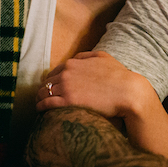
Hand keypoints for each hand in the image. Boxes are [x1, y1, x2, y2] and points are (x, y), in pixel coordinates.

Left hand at [37, 51, 158, 122]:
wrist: (128, 92)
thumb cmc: (118, 76)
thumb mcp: (103, 57)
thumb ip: (87, 56)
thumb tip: (76, 58)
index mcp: (73, 63)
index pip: (54, 72)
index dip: (52, 80)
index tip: (52, 87)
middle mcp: (66, 73)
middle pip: (46, 82)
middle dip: (44, 89)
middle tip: (43, 97)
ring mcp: (66, 87)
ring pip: (43, 92)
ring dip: (40, 98)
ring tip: (40, 104)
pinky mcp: (67, 101)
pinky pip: (46, 103)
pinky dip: (40, 106)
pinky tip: (40, 110)